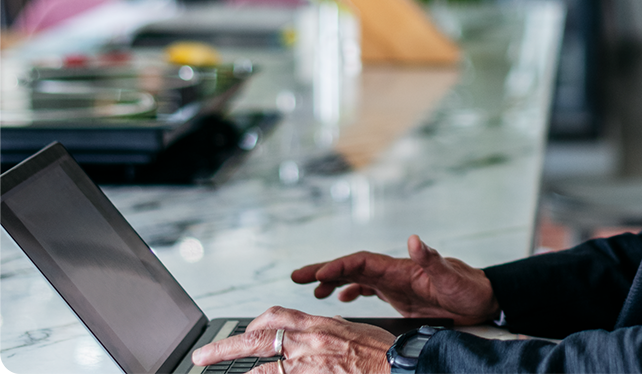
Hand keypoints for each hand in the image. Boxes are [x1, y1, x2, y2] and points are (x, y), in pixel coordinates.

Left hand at [191, 307, 391, 373]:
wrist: (398, 365)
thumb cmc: (382, 351)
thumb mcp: (354, 330)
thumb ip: (330, 330)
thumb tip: (317, 332)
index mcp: (318, 324)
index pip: (276, 316)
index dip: (254, 324)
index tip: (244, 331)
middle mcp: (308, 341)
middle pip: (256, 339)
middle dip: (224, 347)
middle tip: (202, 356)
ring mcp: (307, 364)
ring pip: (261, 368)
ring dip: (236, 370)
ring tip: (213, 370)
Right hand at [291, 235, 499, 325]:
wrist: (484, 299)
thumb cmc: (470, 288)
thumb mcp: (452, 277)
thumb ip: (432, 259)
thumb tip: (415, 239)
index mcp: (402, 268)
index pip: (362, 262)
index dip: (339, 266)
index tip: (318, 275)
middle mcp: (395, 273)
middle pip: (352, 267)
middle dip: (324, 270)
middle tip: (296, 277)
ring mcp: (396, 283)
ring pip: (356, 278)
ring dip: (333, 281)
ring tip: (312, 291)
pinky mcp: (400, 296)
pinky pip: (369, 290)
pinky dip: (351, 291)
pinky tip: (341, 299)